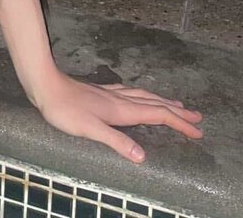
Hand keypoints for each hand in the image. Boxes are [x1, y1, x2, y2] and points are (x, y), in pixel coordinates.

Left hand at [34, 71, 203, 162]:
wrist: (45, 85)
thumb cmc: (65, 109)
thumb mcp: (90, 129)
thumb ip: (116, 141)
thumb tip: (143, 156)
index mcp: (122, 109)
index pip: (158, 115)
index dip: (179, 123)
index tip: (198, 131)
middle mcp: (120, 99)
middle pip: (156, 104)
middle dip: (178, 112)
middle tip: (198, 117)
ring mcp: (110, 94)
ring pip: (144, 96)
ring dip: (163, 102)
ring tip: (176, 105)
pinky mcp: (100, 92)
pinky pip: (130, 93)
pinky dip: (143, 96)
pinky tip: (138, 95)